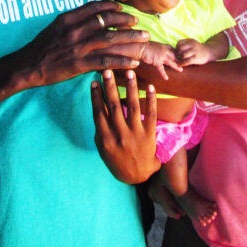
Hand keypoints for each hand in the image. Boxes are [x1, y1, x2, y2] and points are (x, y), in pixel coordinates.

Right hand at [20, 1, 148, 86]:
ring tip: (144, 39)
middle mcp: (75, 30)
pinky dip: (122, 61)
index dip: (111, 7)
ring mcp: (78, 47)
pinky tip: (134, 62)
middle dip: (126, 21)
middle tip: (137, 22)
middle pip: (107, 22)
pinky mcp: (79, 64)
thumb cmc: (40, 47)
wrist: (27, 66)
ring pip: (111, 40)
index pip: (95, 7)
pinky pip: (106, 61)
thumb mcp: (55, 26)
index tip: (122, 8)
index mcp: (68, 18)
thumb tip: (90, 15)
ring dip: (131, 38)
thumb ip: (73, 20)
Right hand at [91, 69, 159, 183]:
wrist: (136, 175)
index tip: (94, 82)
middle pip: (115, 107)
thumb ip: (100, 128)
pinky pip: (151, 114)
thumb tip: (97, 106)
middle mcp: (120, 135)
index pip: (99, 113)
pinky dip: (151, 100)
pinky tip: (150, 86)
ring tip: (130, 72)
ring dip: (131, 88)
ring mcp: (136, 134)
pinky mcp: (149, 134)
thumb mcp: (103, 147)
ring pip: (133, 107)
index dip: (96, 97)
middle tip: (108, 71)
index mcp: (106, 138)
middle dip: (111, 87)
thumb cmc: (116, 159)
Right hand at [141, 41, 182, 79]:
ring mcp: (161, 56)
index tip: (180, 57)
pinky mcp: (156, 61)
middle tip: (184, 64)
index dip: (177, 53)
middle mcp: (164, 50)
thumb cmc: (146, 46)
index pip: (173, 50)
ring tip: (181, 70)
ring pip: (171, 62)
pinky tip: (166, 78)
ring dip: (176, 66)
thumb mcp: (155, 45)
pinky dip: (163, 74)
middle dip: (179, 60)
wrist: (141, 47)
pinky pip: (161, 68)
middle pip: (174, 56)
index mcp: (164, 46)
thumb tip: (161, 51)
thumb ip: (160, 48)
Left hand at [176, 38, 210, 64]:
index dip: (176, 48)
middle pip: (180, 49)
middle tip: (177, 57)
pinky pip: (187, 61)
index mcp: (190, 40)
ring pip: (183, 55)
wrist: (209, 52)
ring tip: (180, 60)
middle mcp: (192, 45)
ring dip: (180, 59)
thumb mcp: (192, 43)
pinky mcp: (196, 58)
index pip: (179, 43)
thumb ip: (185, 44)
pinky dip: (183, 63)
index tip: (177, 52)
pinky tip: (181, 64)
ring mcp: (195, 51)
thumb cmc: (198, 49)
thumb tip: (173, 50)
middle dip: (177, 53)